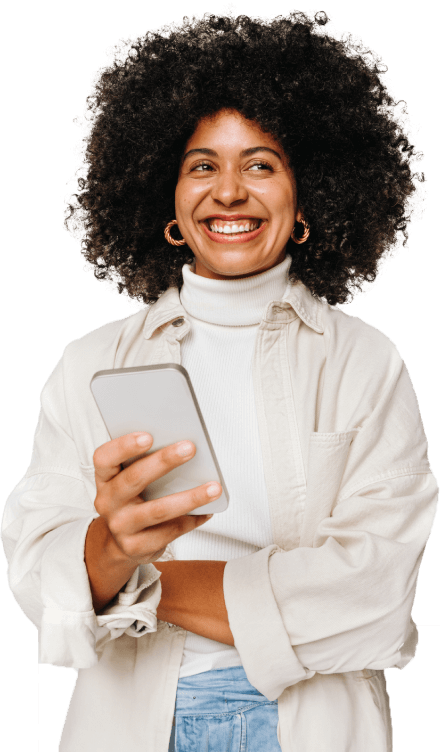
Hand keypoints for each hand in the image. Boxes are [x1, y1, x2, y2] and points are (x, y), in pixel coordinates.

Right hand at [92, 432, 219, 565]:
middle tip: (189, 448)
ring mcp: (121, 526)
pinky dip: (192, 519)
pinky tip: (207, 510)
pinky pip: (170, 531)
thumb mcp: (126, 480)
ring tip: (213, 487)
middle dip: (164, 461)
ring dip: (189, 497)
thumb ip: (143, 463)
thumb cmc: (130, 501)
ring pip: (158, 510)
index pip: (104, 458)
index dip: (124, 446)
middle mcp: (108, 502)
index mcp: (105, 479)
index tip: (148, 435)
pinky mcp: (136, 546)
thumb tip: (181, 446)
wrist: (119, 543)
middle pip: (134, 479)